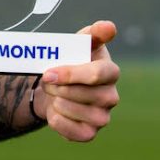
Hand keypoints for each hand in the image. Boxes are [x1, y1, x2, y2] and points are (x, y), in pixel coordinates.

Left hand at [36, 20, 119, 141]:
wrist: (55, 87)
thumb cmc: (71, 61)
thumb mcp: (79, 42)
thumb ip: (94, 32)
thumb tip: (108, 26)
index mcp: (110, 71)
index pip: (96, 74)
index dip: (70, 74)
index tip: (48, 73)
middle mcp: (111, 96)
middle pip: (84, 94)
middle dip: (59, 87)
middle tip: (48, 81)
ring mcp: (103, 116)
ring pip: (76, 112)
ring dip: (57, 102)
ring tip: (54, 94)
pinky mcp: (90, 133)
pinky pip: (74, 133)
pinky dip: (58, 121)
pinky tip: (56, 111)